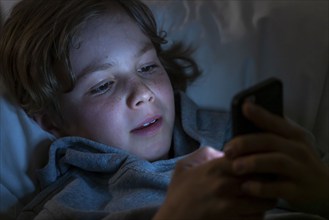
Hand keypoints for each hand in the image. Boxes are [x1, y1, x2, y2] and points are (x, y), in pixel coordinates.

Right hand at [154, 147, 274, 219]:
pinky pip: (257, 217)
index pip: (247, 157)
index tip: (255, 163)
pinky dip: (259, 214)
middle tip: (266, 180)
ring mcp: (229, 204)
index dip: (255, 160)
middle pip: (260, 177)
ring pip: (263, 199)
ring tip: (263, 197)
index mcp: (214, 168)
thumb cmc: (178, 193)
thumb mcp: (183, 167)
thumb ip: (202, 154)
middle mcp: (224, 184)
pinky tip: (254, 211)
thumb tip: (221, 151)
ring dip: (266, 198)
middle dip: (266, 179)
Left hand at [224, 102, 328, 215]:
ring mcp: (300, 170)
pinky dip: (261, 188)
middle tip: (227, 149)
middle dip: (246, 143)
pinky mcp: (298, 191)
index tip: (243, 106)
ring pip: (276, 162)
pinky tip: (246, 186)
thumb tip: (244, 121)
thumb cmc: (298, 162)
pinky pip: (278, 188)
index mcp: (294, 136)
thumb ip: (271, 135)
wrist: (326, 189)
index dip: (259, 114)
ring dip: (253, 163)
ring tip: (235, 167)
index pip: (275, 122)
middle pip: (270, 141)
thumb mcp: (291, 145)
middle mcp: (298, 150)